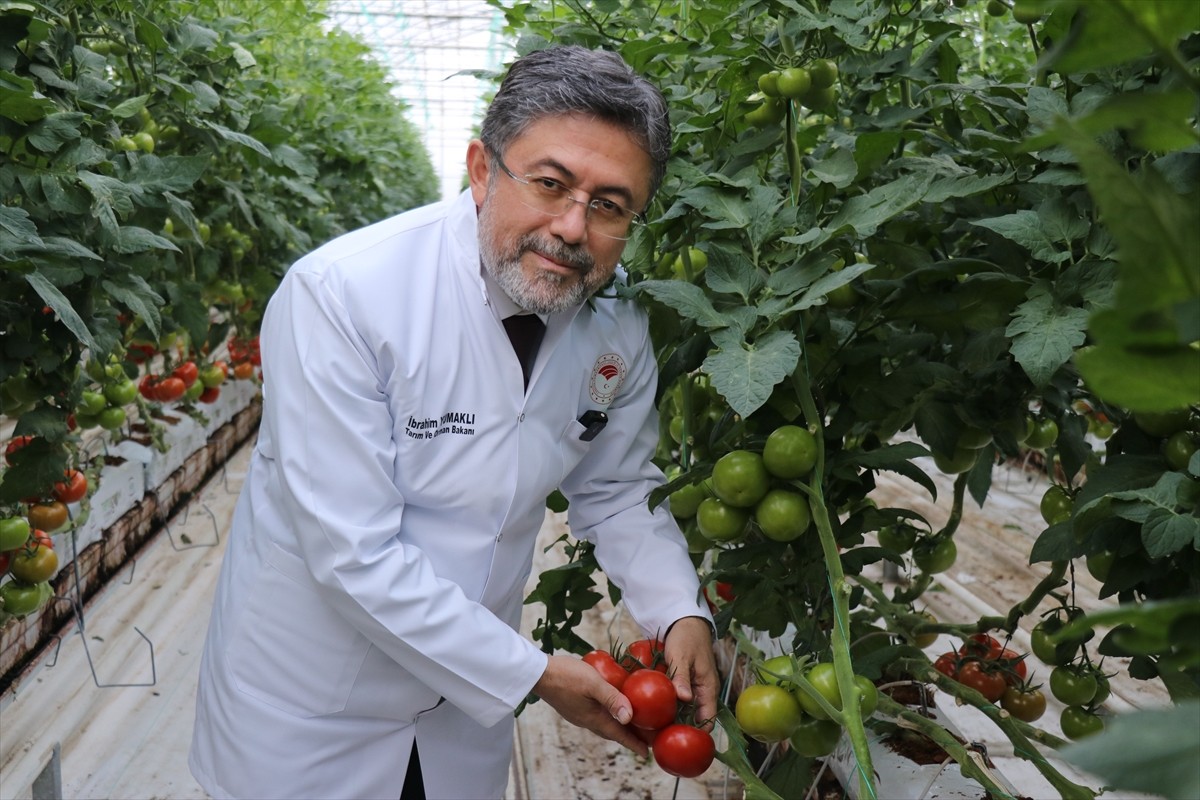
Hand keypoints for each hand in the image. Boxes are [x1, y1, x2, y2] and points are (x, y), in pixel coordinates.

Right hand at [533, 654, 649, 756]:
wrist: (537, 673)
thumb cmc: (566, 675)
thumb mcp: (592, 683)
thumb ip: (611, 698)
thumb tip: (629, 717)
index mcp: (593, 717)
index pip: (618, 735)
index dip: (634, 743)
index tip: (646, 753)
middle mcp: (586, 720)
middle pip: (611, 732)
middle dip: (628, 737)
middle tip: (644, 740)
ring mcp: (577, 714)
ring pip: (602, 725)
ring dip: (617, 728)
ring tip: (630, 725)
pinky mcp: (572, 707)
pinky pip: (595, 717)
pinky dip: (607, 718)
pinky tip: (608, 708)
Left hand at [664, 616, 719, 727]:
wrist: (685, 621)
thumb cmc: (686, 637)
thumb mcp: (681, 656)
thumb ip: (682, 677)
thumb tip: (684, 699)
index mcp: (708, 688)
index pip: (708, 719)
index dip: (696, 732)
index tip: (677, 739)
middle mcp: (703, 692)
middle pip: (694, 718)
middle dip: (680, 727)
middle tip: (659, 736)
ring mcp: (693, 688)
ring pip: (685, 710)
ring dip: (673, 717)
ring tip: (654, 727)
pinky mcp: (684, 683)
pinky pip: (678, 699)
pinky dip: (669, 704)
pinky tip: (654, 709)